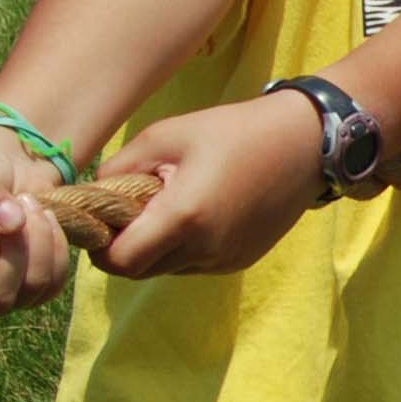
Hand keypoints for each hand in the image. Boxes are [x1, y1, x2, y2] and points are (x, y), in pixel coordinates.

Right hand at [0, 132, 75, 316]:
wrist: (6, 169)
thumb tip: (12, 223)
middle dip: (16, 249)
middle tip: (19, 202)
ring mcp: (3, 293)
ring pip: (32, 289)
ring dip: (40, 243)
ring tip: (31, 203)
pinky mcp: (35, 287)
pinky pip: (55, 282)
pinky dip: (57, 247)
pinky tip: (47, 218)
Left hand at [97, 89, 325, 282]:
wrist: (306, 144)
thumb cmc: (232, 131)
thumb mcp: (165, 135)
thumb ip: (120, 167)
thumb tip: (94, 192)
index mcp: (184, 217)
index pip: (119, 261)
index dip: (102, 245)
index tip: (104, 217)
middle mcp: (205, 248)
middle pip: (139, 271)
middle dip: (126, 246)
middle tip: (134, 209)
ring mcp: (225, 259)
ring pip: (167, 269)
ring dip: (157, 247)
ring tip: (173, 206)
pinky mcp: (241, 260)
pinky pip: (195, 264)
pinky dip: (185, 247)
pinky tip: (202, 212)